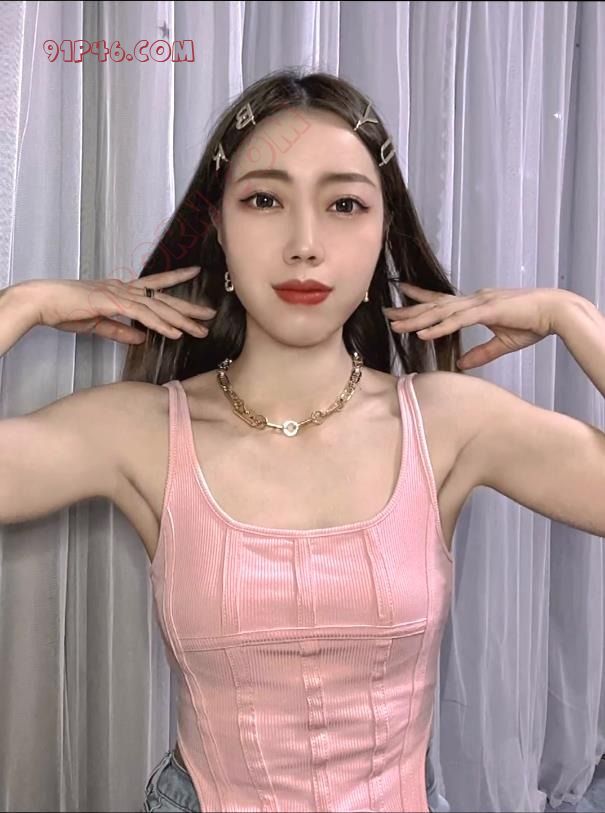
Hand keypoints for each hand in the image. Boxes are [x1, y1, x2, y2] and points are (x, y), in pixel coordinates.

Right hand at [23, 266, 215, 344]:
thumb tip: (141, 338)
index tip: (194, 273)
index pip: (155, 285)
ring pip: (157, 308)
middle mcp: (124, 289)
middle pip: (163, 298)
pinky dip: (160, 325)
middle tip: (210, 314)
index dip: (175, 278)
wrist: (44, 301)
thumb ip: (121, 331)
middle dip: (188, 307)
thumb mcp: (99, 324)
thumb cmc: (65, 310)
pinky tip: (175, 332)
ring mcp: (120, 294)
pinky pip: (143, 316)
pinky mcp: (112, 303)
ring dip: (180, 320)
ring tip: (199, 329)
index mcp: (121, 291)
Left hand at [383, 283, 567, 369]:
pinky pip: (457, 321)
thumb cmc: (532, 322)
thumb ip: (480, 353)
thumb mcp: (502, 342)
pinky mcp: (487, 311)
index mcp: (475, 305)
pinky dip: (439, 327)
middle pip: (434, 306)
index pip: (442, 300)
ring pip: (441, 312)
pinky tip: (423, 334)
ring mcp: (478, 304)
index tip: (401, 293)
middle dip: (409, 310)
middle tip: (385, 313)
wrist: (555, 311)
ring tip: (396, 325)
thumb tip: (462, 364)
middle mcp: (473, 300)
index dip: (420, 297)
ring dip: (417, 320)